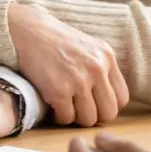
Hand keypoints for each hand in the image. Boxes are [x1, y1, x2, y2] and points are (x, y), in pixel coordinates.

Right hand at [8, 3, 128, 126]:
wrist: (28, 30)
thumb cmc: (56, 41)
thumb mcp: (89, 47)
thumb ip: (102, 69)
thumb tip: (108, 100)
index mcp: (106, 57)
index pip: (122, 98)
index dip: (107, 105)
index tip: (94, 104)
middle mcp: (97, 68)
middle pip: (108, 114)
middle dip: (94, 116)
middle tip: (79, 108)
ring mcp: (79, 80)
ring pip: (88, 120)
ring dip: (75, 117)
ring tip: (65, 104)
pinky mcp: (59, 91)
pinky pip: (66, 119)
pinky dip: (59, 115)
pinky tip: (53, 103)